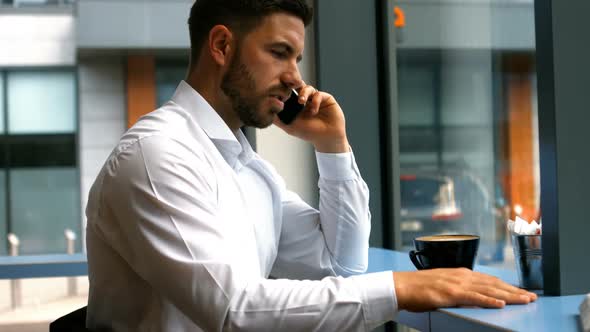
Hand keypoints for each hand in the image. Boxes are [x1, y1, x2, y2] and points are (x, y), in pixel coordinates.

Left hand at [273, 84, 348, 152]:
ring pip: (307, 88)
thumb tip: (265, 111)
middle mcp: (306, 99)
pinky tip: (313, 111)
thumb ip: (278, 119)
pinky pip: (318, 94)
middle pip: (298, 85)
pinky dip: (315, 101)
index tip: (278, 85)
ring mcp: (316, 98)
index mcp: (296, 104)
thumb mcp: (289, 126)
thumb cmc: (309, 133)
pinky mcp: (326, 98)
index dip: (284, 87)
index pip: (289, 91)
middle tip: (287, 82)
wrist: (327, 138)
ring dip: (303, 93)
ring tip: (301, 101)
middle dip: (292, 82)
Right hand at [393, 268, 536, 311]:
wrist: (402, 286)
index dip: (507, 286)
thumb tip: (470, 295)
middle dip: (514, 290)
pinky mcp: (451, 293)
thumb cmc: (419, 287)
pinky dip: (489, 300)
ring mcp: (458, 284)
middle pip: (494, 284)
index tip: (521, 291)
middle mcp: (462, 276)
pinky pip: (474, 297)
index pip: (490, 280)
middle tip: (531, 297)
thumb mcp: (443, 284)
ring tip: (524, 300)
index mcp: (461, 273)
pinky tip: (501, 303)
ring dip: (509, 295)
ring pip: (489, 289)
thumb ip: (458, 288)